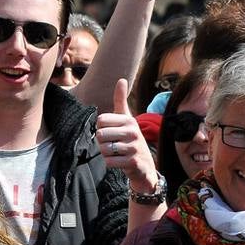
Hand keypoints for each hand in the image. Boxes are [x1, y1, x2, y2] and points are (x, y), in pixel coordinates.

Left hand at [96, 79, 158, 194]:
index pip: (101, 121)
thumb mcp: (127, 119)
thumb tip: (121, 79)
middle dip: (102, 143)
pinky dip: (109, 163)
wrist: (144, 166)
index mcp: (129, 120)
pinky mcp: (133, 162)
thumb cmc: (131, 139)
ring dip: (106, 153)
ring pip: (104, 149)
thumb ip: (121, 100)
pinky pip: (109, 161)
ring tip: (116, 153)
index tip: (111, 132)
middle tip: (113, 145)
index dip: (101, 128)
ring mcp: (134, 147)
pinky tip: (118, 162)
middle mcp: (133, 132)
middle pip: (100, 135)